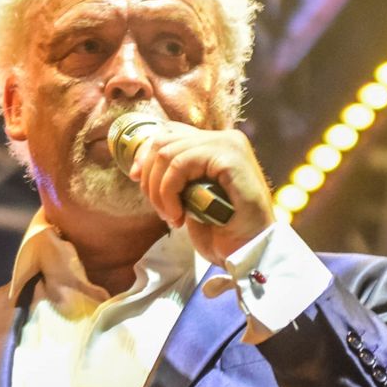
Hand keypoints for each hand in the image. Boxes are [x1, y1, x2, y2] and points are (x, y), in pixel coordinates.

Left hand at [131, 125, 275, 264]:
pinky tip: (179, 215)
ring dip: (160, 191)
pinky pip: (181, 165)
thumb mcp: (190, 197)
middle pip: (164, 140)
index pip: (169, 133)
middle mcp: (225, 138)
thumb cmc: (223, 230)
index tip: (136, 180)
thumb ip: (175, 176)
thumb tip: (139, 167)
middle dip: (150, 178)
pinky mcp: (230, 157)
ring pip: (168, 153)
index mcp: (217, 144)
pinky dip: (170, 192)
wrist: (249, 253)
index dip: (146, 155)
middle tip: (160, 210)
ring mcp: (229, 144)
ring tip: (171, 216)